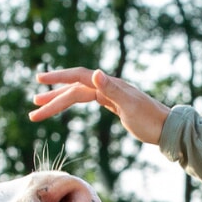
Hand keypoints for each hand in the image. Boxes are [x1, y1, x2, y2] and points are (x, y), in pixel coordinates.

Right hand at [30, 67, 169, 145]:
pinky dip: (73, 102)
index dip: (59, 78)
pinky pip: (87, 99)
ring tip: (40, 110)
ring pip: (79, 95)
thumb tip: (95, 73)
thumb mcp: (130, 106)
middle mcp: (108, 86)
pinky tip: (67, 105)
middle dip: (53, 97)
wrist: (167, 129)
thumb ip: (112, 90)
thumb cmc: (150, 120)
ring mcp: (111, 94)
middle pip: (75, 88)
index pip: (79, 78)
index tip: (39, 80)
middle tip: (33, 106)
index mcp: (110, 85)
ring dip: (59, 101)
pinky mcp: (114, 104)